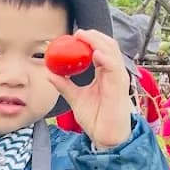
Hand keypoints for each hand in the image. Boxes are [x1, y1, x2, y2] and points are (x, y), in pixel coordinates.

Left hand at [44, 29, 131, 149]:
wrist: (105, 136)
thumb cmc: (95, 117)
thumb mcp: (75, 98)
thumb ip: (64, 85)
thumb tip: (48, 73)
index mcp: (105, 73)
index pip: (100, 49)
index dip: (89, 40)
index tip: (73, 36)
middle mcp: (113, 73)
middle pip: (108, 45)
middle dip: (94, 36)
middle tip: (78, 33)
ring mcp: (118, 78)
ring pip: (112, 52)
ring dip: (98, 42)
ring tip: (83, 36)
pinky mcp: (120, 87)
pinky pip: (114, 68)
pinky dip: (106, 58)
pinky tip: (95, 54)